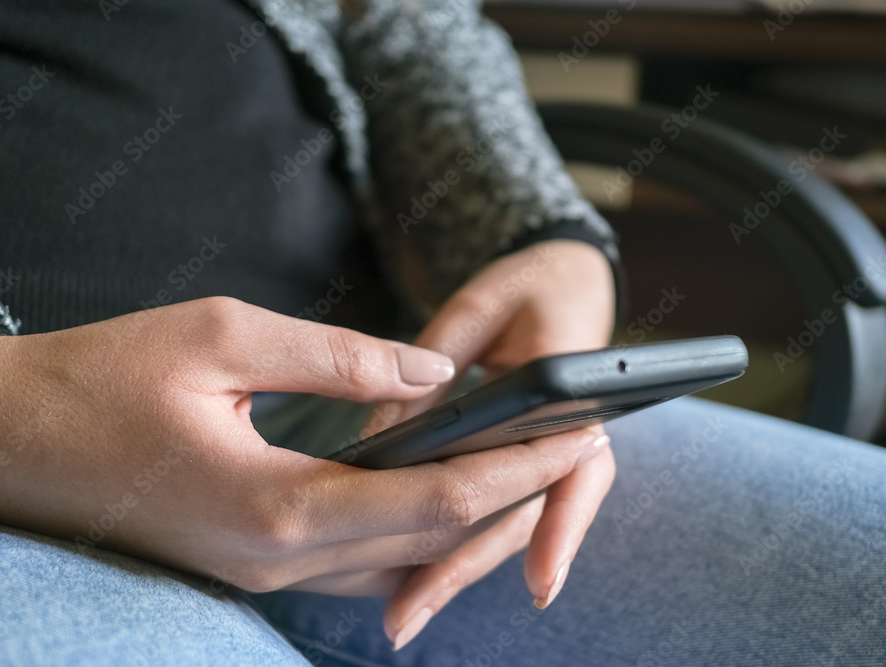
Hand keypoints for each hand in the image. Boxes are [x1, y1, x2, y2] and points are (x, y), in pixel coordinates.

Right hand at [0, 296, 608, 596]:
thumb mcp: (223, 335)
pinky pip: (354, 561)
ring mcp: (262, 574)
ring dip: (466, 516)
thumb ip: (339, 357)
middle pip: (431, 541)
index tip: (577, 431)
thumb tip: (431, 373)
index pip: (436, 499)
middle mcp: (279, 562)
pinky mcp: (248, 564)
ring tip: (520, 462)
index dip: (516, 465)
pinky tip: (434, 491)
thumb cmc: (101, 378)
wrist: (6, 439)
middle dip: (512, 491)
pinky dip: (411, 530)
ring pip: (398, 561)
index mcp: (279, 507)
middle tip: (574, 440)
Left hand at [370, 240, 617, 648]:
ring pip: (507, 524)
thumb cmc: (529, 289)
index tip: (541, 581)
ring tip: (401, 613)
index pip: (577, 468)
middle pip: (528, 517)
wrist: (570, 282)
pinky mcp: (524, 465)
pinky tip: (411, 574)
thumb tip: (379, 443)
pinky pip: (495, 509)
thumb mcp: (477, 311)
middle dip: (468, 567)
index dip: (560, 525)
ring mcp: (547, 457)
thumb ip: (433, 370)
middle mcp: (570, 437)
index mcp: (576, 394)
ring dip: (456, 569)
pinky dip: (456, 543)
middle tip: (407, 616)